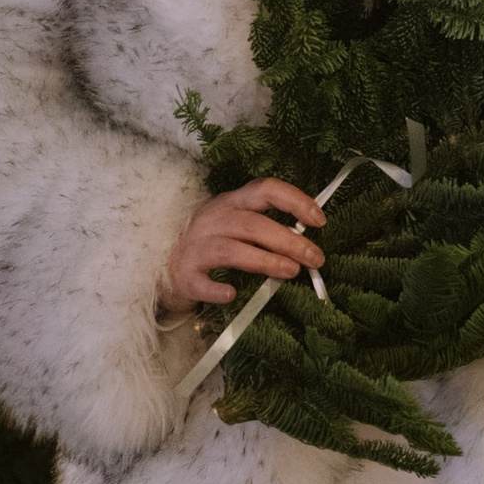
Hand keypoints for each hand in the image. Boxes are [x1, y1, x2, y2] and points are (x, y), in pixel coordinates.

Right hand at [162, 177, 328, 314]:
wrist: (164, 263)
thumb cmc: (211, 243)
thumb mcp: (235, 223)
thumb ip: (264, 228)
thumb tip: (307, 243)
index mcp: (231, 203)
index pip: (265, 189)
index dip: (295, 201)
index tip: (319, 220)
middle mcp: (213, 220)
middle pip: (254, 224)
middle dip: (289, 241)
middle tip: (316, 259)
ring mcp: (197, 247)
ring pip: (233, 250)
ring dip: (266, 261)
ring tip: (292, 272)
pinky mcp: (185, 274)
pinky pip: (202, 282)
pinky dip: (217, 289)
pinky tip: (232, 294)